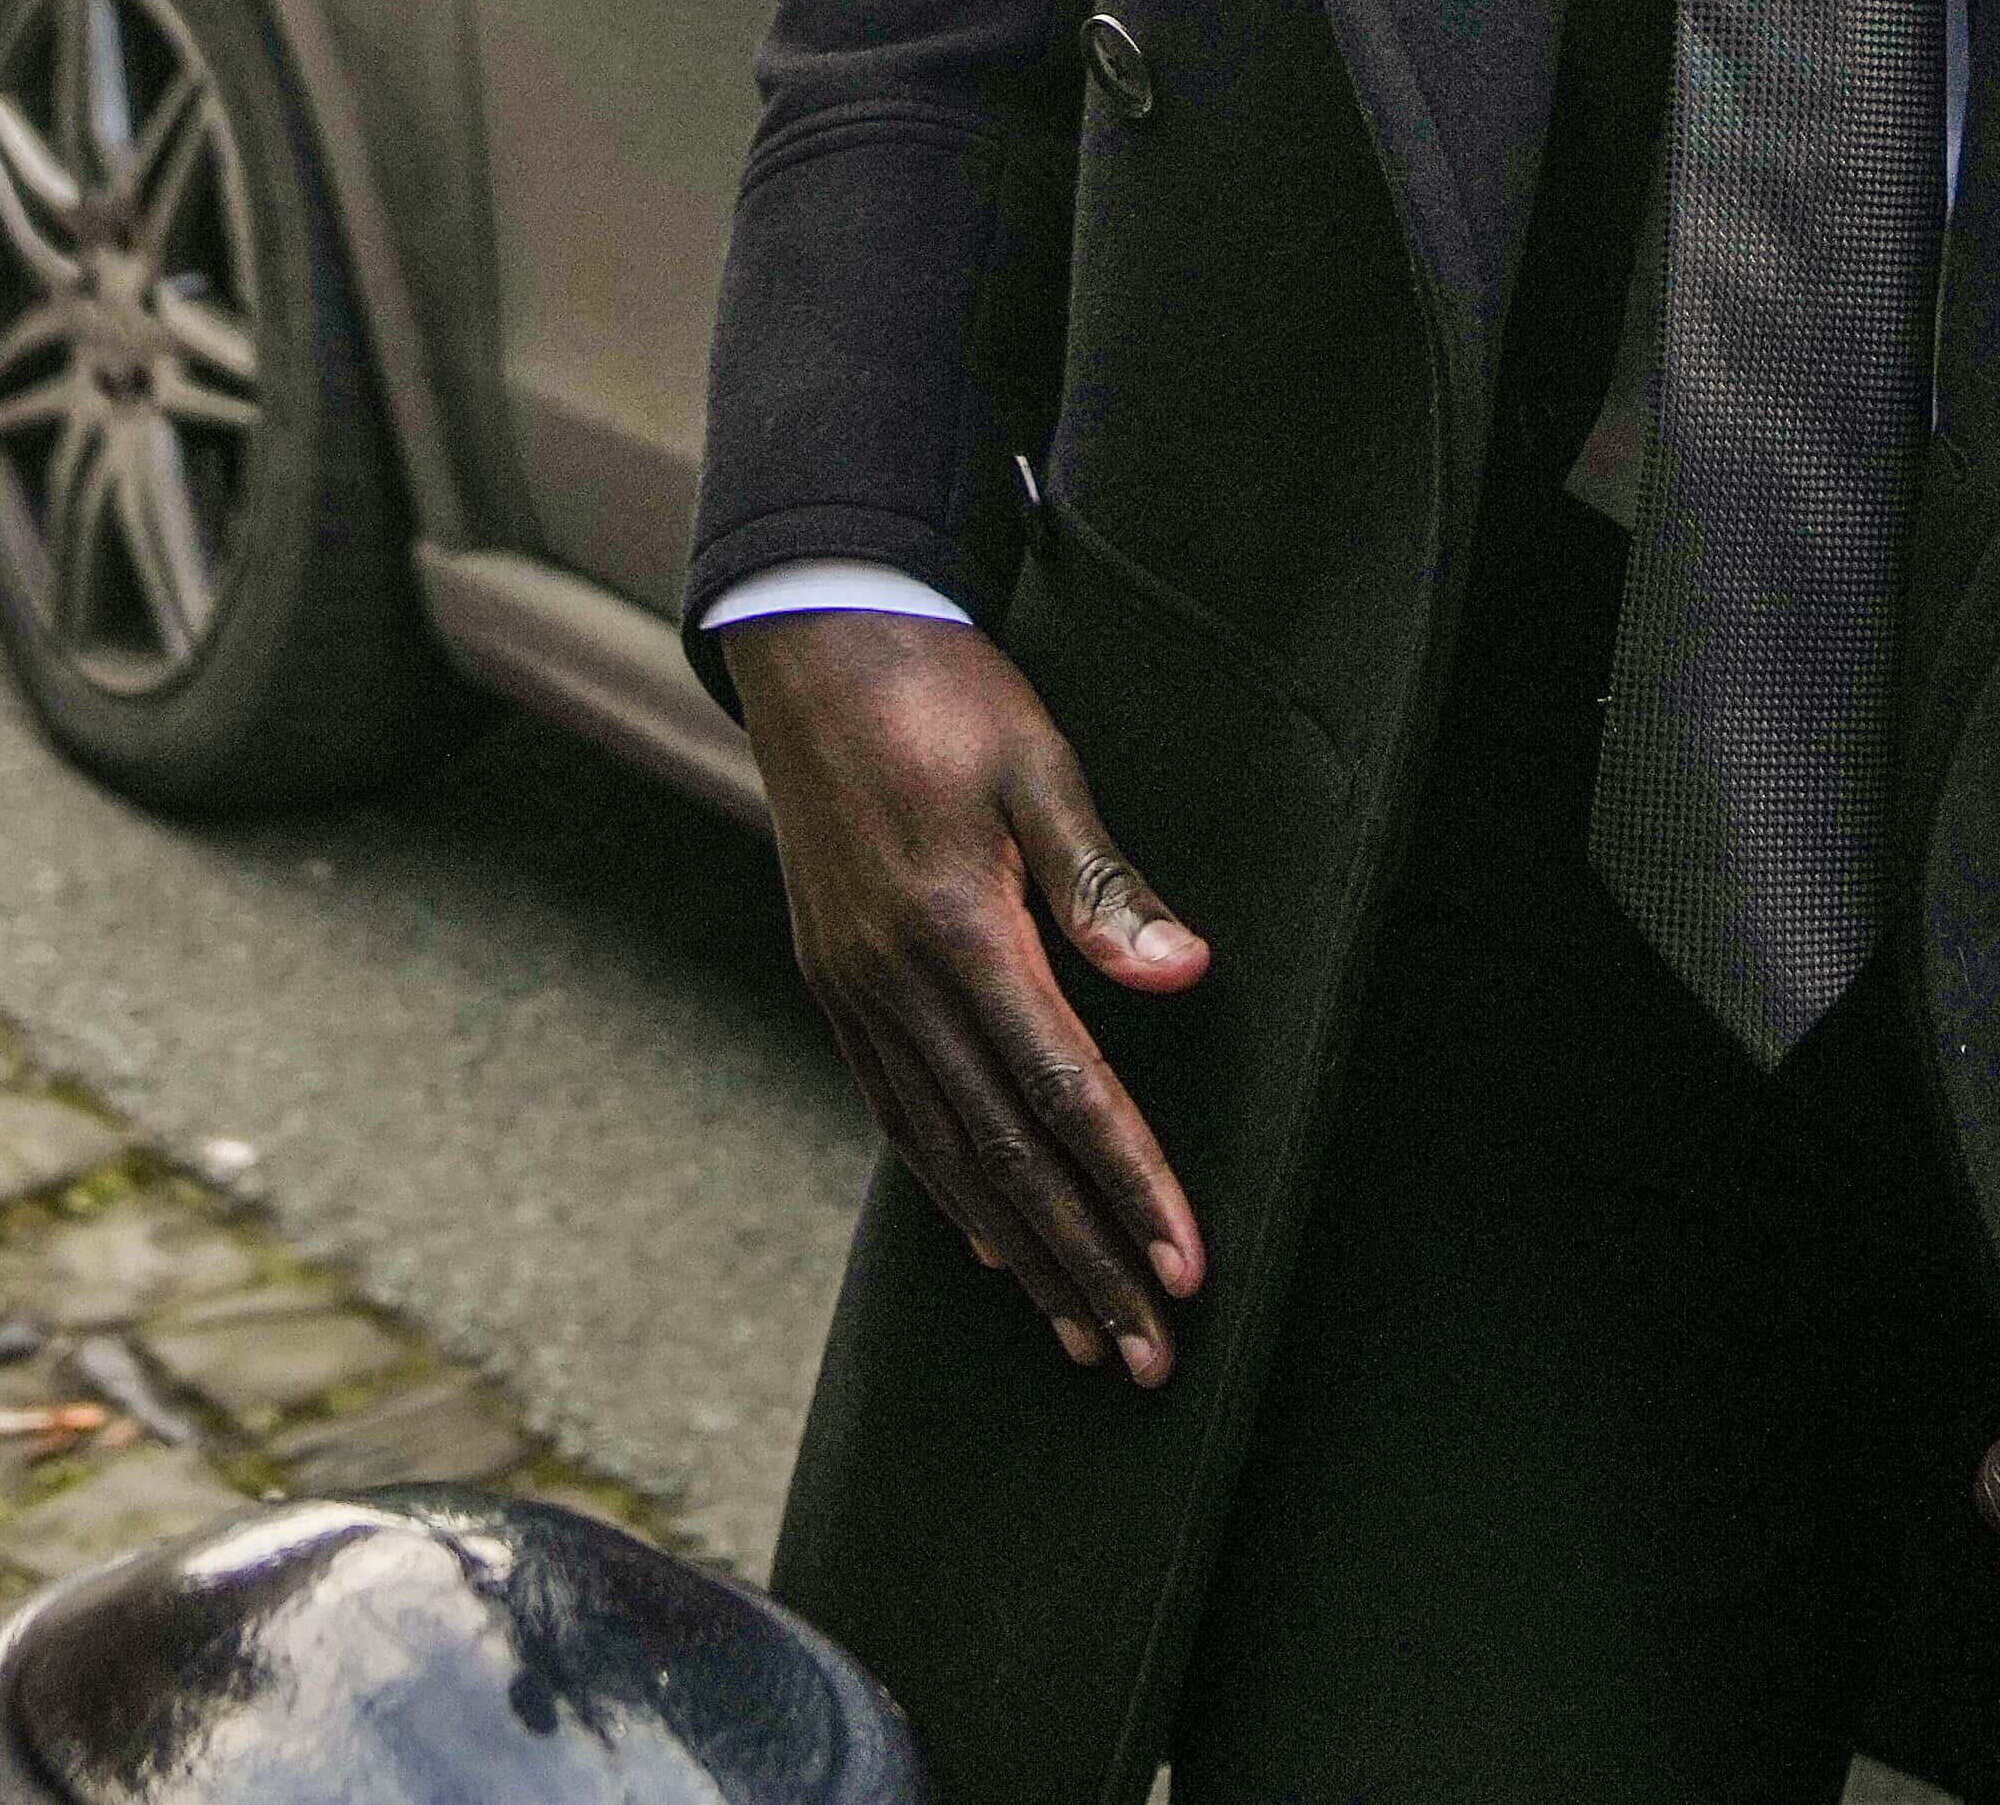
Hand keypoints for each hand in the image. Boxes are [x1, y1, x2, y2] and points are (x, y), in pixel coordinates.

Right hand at [741, 609, 1214, 1382]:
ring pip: (946, 1152)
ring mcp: (855, 987)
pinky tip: (987, 1237)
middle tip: (1148, 1355)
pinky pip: (895, 1112)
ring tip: (1081, 1332)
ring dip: (1021, 1251)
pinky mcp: (834, 980)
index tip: (1185, 1268)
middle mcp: (897, 978)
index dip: (1130, 1186)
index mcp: (958, 927)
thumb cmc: (942, 694)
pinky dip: (947, 1187)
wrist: (814, 645)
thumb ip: (1105, 882)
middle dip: (1083, 1262)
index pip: (1064, 1089)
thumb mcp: (1039, 765)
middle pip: (1006, 1153)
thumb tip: (1183, 974)